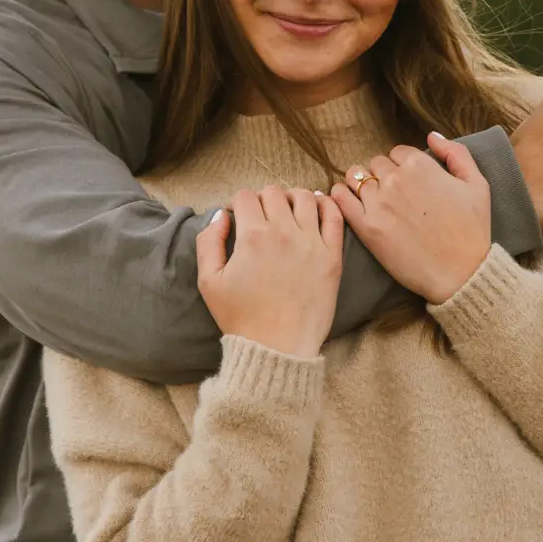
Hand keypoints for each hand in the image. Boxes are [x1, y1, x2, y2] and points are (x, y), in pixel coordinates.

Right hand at [196, 188, 344, 358]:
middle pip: (274, 192)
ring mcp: (312, 243)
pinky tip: (317, 208)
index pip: (246, 196)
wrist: (277, 348)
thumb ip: (208, 241)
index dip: (238, 203)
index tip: (239, 217)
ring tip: (288, 212)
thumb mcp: (209, 281)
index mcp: (253, 236)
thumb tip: (221, 215)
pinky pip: (334, 216)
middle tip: (262, 217)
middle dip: (263, 199)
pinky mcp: (332, 256)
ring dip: (292, 198)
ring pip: (305, 197)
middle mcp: (284, 232)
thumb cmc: (241, 318)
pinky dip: (327, 205)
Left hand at [329, 141, 490, 304]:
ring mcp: (378, 202)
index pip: (398, 153)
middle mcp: (395, 179)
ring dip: (361, 184)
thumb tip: (431, 136)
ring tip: (371, 199)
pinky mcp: (366, 226)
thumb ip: (456, 153)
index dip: (403, 167)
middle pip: (376, 164)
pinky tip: (347, 201)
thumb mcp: (477, 184)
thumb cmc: (472, 230)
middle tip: (395, 197)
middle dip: (383, 176)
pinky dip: (339, 195)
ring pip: (355, 177)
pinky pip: (340, 198)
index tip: (409, 184)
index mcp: (420, 165)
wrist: (461, 273)